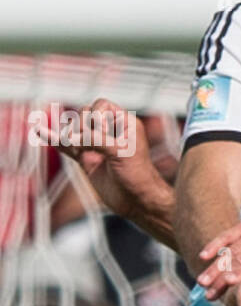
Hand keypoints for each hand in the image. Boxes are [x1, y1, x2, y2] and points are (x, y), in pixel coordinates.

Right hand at [57, 99, 160, 218]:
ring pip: (74, 129)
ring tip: (78, 149)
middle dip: (80, 126)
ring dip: (70, 135)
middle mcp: (109, 131)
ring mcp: (95, 144)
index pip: (101, 105)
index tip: (102, 133)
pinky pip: (66, 146)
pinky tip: (39, 131)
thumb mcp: (120, 152)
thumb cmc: (137, 175)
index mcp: (124, 123)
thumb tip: (71, 136)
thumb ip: (95, 140)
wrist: (136, 201)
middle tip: (85, 144)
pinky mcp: (85, 158)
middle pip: (84, 114)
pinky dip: (54, 139)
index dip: (96, 115)